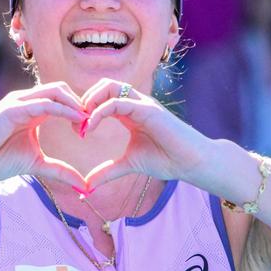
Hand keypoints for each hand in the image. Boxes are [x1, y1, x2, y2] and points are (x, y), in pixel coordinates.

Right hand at [0, 82, 86, 187]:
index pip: (63, 99)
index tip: (91, 129)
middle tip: (93, 123)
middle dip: (81, 103)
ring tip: (88, 121)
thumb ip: (59, 170)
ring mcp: (19, 102)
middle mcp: (27, 101)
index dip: (80, 111)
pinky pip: (43, 103)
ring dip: (75, 104)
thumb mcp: (36, 164)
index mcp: (33, 111)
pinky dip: (63, 110)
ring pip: (55, 91)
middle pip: (62, 89)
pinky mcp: (12, 108)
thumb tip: (84, 185)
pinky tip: (76, 120)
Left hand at [82, 78, 210, 187]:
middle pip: (104, 85)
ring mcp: (142, 103)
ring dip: (91, 101)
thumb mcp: (129, 164)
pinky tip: (92, 126)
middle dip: (85, 101)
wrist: (191, 163)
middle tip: (78, 125)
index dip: (86, 110)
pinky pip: (117, 102)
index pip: (103, 97)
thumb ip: (108, 171)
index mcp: (130, 112)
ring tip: (84, 123)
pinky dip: (100, 111)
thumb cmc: (167, 160)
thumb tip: (87, 185)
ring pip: (109, 86)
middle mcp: (135, 103)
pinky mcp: (148, 109)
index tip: (79, 132)